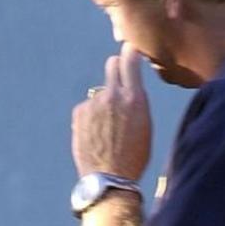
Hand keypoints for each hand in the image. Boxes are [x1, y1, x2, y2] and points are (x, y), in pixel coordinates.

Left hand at [72, 41, 151, 178]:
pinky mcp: (79, 112)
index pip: (130, 60)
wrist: (109, 177)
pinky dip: (91, 116)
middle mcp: (113, 95)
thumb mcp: (145, 125)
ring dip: (104, 102)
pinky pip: (87, 107)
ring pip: (100, 93)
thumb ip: (136, 102)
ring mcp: (94, 103)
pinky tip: (95, 134)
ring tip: (108, 128)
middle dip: (116, 68)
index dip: (130, 52)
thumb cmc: (134, 156)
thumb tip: (130, 90)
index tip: (130, 48)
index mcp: (135, 98)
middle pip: (112, 66)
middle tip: (119, 75)